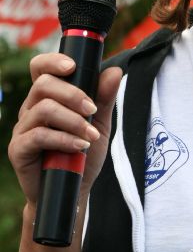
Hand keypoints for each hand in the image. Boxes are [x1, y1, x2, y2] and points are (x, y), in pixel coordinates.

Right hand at [8, 53, 122, 210]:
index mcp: (48, 97)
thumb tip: (114, 71)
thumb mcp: (99, 123)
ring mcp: (23, 128)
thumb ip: (104, 98)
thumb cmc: (82, 154)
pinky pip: (38, 135)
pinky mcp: (19, 149)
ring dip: (73, 119)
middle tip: (92, 109)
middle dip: (72, 94)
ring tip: (91, 135)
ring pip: (43, 108)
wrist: (73, 190)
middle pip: (43, 84)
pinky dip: (64, 139)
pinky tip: (80, 146)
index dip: (53, 61)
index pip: (40, 68)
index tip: (72, 66)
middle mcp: (31, 109)